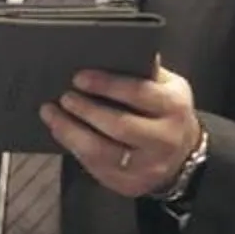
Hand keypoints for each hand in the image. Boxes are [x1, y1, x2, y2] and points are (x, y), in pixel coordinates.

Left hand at [44, 60, 199, 198]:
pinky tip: (62, 132)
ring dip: (70, 132)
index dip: (106, 85)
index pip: (138, 93)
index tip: (79, 78)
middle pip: (119, 126)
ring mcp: (147, 166)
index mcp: (174, 106)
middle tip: (64, 97)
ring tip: (52, 114)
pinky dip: (74, 148)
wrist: (183, 155)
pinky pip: (96, 168)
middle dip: (86, 110)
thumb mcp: (167, 86)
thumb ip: (145, 71)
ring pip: (102, 152)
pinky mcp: (129, 184)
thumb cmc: (166, 112)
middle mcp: (164, 139)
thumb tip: (115, 48)